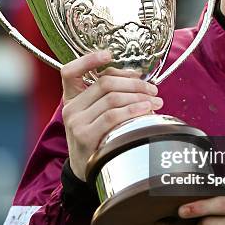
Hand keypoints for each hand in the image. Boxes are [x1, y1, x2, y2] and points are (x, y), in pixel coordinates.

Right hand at [61, 50, 162, 181]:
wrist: (87, 170)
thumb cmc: (98, 138)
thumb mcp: (96, 114)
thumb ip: (109, 95)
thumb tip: (138, 76)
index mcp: (71, 98)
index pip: (69, 71)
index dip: (88, 60)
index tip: (109, 54)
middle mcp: (71, 108)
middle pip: (105, 83)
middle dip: (134, 83)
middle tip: (153, 89)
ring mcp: (76, 122)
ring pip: (112, 98)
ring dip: (139, 96)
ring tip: (155, 101)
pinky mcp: (85, 136)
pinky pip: (113, 116)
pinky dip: (133, 109)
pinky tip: (147, 109)